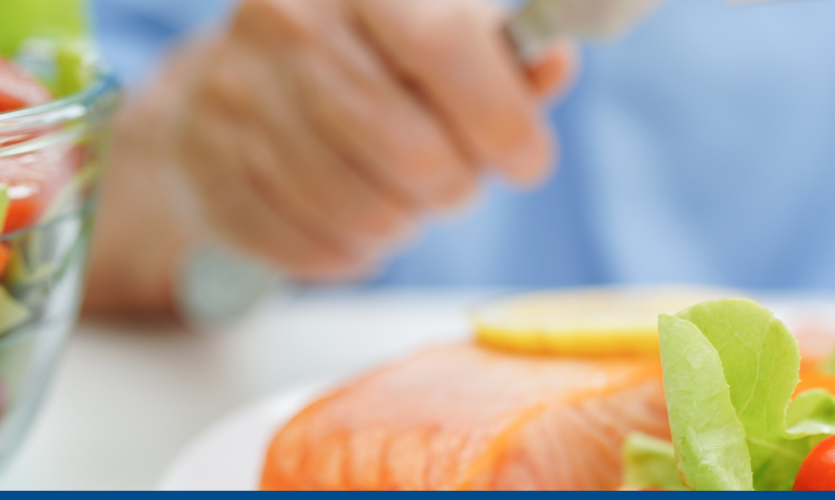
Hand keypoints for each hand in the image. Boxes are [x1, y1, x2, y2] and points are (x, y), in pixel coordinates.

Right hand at [171, 0, 574, 278]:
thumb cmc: (377, 59)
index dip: (502, 119)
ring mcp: (235, 91)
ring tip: (401, 192)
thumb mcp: (448, 34)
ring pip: (366, 212)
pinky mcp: (205, 162)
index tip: (528, 160)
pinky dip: (352, 247)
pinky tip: (351, 211)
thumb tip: (554, 63)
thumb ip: (508, 57)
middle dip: (457, 186)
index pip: (443, 45)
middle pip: (411, 150)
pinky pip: (313, 246)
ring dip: (405, 220)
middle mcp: (286, 19)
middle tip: (457, 180)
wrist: (244, 77)